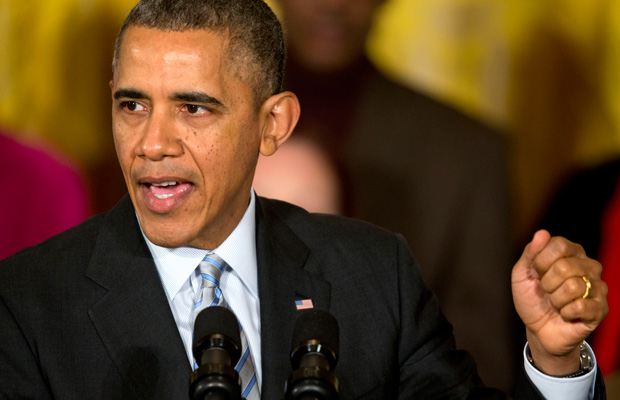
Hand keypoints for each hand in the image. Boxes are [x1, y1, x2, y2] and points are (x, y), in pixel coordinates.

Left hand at [512, 230, 607, 374]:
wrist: (539, 329)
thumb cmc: (532, 299)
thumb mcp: (522, 274)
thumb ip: (530, 253)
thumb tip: (542, 233)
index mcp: (571, 252)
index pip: (558, 245)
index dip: (541, 262)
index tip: (537, 273)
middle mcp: (588, 265)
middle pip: (565, 266)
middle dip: (547, 283)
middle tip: (546, 291)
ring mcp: (597, 287)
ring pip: (573, 286)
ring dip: (555, 300)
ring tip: (556, 303)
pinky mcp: (600, 308)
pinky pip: (580, 306)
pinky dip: (565, 313)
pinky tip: (565, 314)